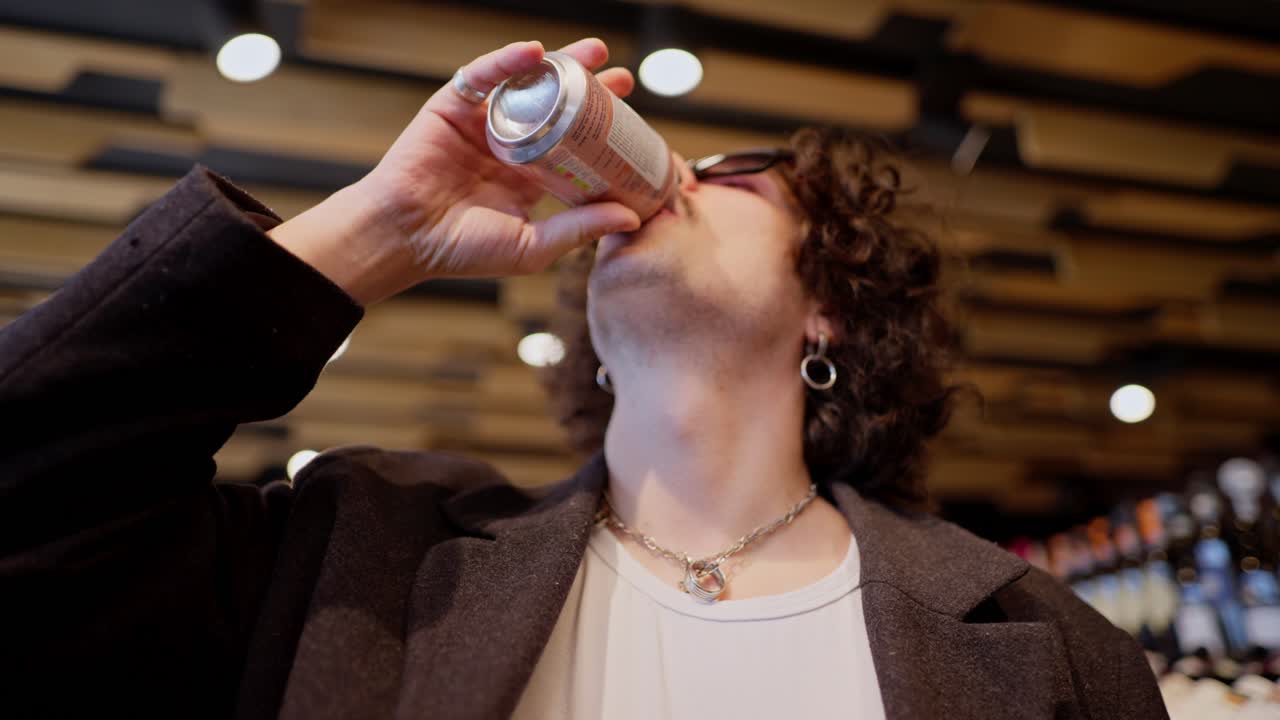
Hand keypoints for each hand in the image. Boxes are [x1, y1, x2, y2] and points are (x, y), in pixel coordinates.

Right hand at [269, 39, 640, 305]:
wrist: (406, 237)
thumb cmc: (462, 251)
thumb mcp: (533, 246)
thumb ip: (579, 229)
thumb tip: (631, 215)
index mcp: (527, 177)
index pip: (573, 144)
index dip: (601, 130)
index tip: (633, 122)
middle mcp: (507, 145)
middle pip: (556, 108)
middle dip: (590, 89)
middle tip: (623, 77)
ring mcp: (480, 123)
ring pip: (525, 86)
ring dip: (558, 65)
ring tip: (593, 53)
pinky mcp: (452, 107)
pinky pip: (483, 76)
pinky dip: (507, 61)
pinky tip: (533, 52)